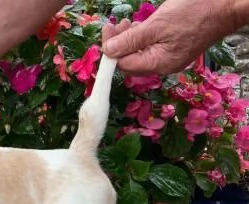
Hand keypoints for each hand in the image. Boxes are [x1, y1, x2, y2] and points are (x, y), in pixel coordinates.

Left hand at [102, 0, 238, 74]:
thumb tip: (108, 51)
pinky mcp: (173, 50)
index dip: (111, 49)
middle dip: (118, 44)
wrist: (226, 6)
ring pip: (139, 54)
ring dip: (128, 40)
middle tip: (116, 24)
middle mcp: (162, 66)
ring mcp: (169, 59)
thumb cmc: (194, 12)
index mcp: (158, 64)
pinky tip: (139, 27)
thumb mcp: (156, 26)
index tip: (108, 29)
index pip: (123, 64)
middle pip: (129, 61)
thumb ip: (130, 41)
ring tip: (128, 24)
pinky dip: (141, 39)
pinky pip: (150, 49)